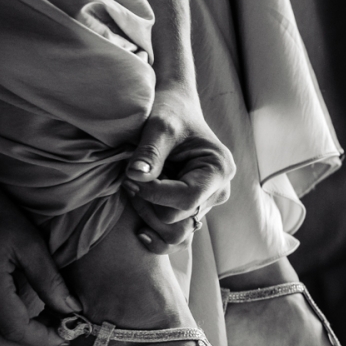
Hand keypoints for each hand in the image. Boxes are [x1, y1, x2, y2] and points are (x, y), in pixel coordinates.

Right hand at [0, 159, 80, 345]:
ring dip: (8, 334)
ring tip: (34, 318)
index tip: (66, 336)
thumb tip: (71, 310)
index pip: (16, 331)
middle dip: (25, 345)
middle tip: (51, 333)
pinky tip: (7, 303)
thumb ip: (49, 280)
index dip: (44, 339)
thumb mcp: (28, 241)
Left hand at [122, 86, 233, 253]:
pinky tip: (140, 231)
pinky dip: (158, 235)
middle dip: (147, 204)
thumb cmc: (172, 112)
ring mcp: (207, 203)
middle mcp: (219, 192)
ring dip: (149, 219)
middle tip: (127, 180)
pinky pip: (179, 235)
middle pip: (179, 218)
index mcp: (218, 170)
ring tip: (133, 193)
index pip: (185, 198)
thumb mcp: (160, 125)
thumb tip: (135, 177)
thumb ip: (149, 151)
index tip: (130, 177)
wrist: (176, 109)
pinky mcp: (194, 209)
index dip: (153, 194)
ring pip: (178, 232)